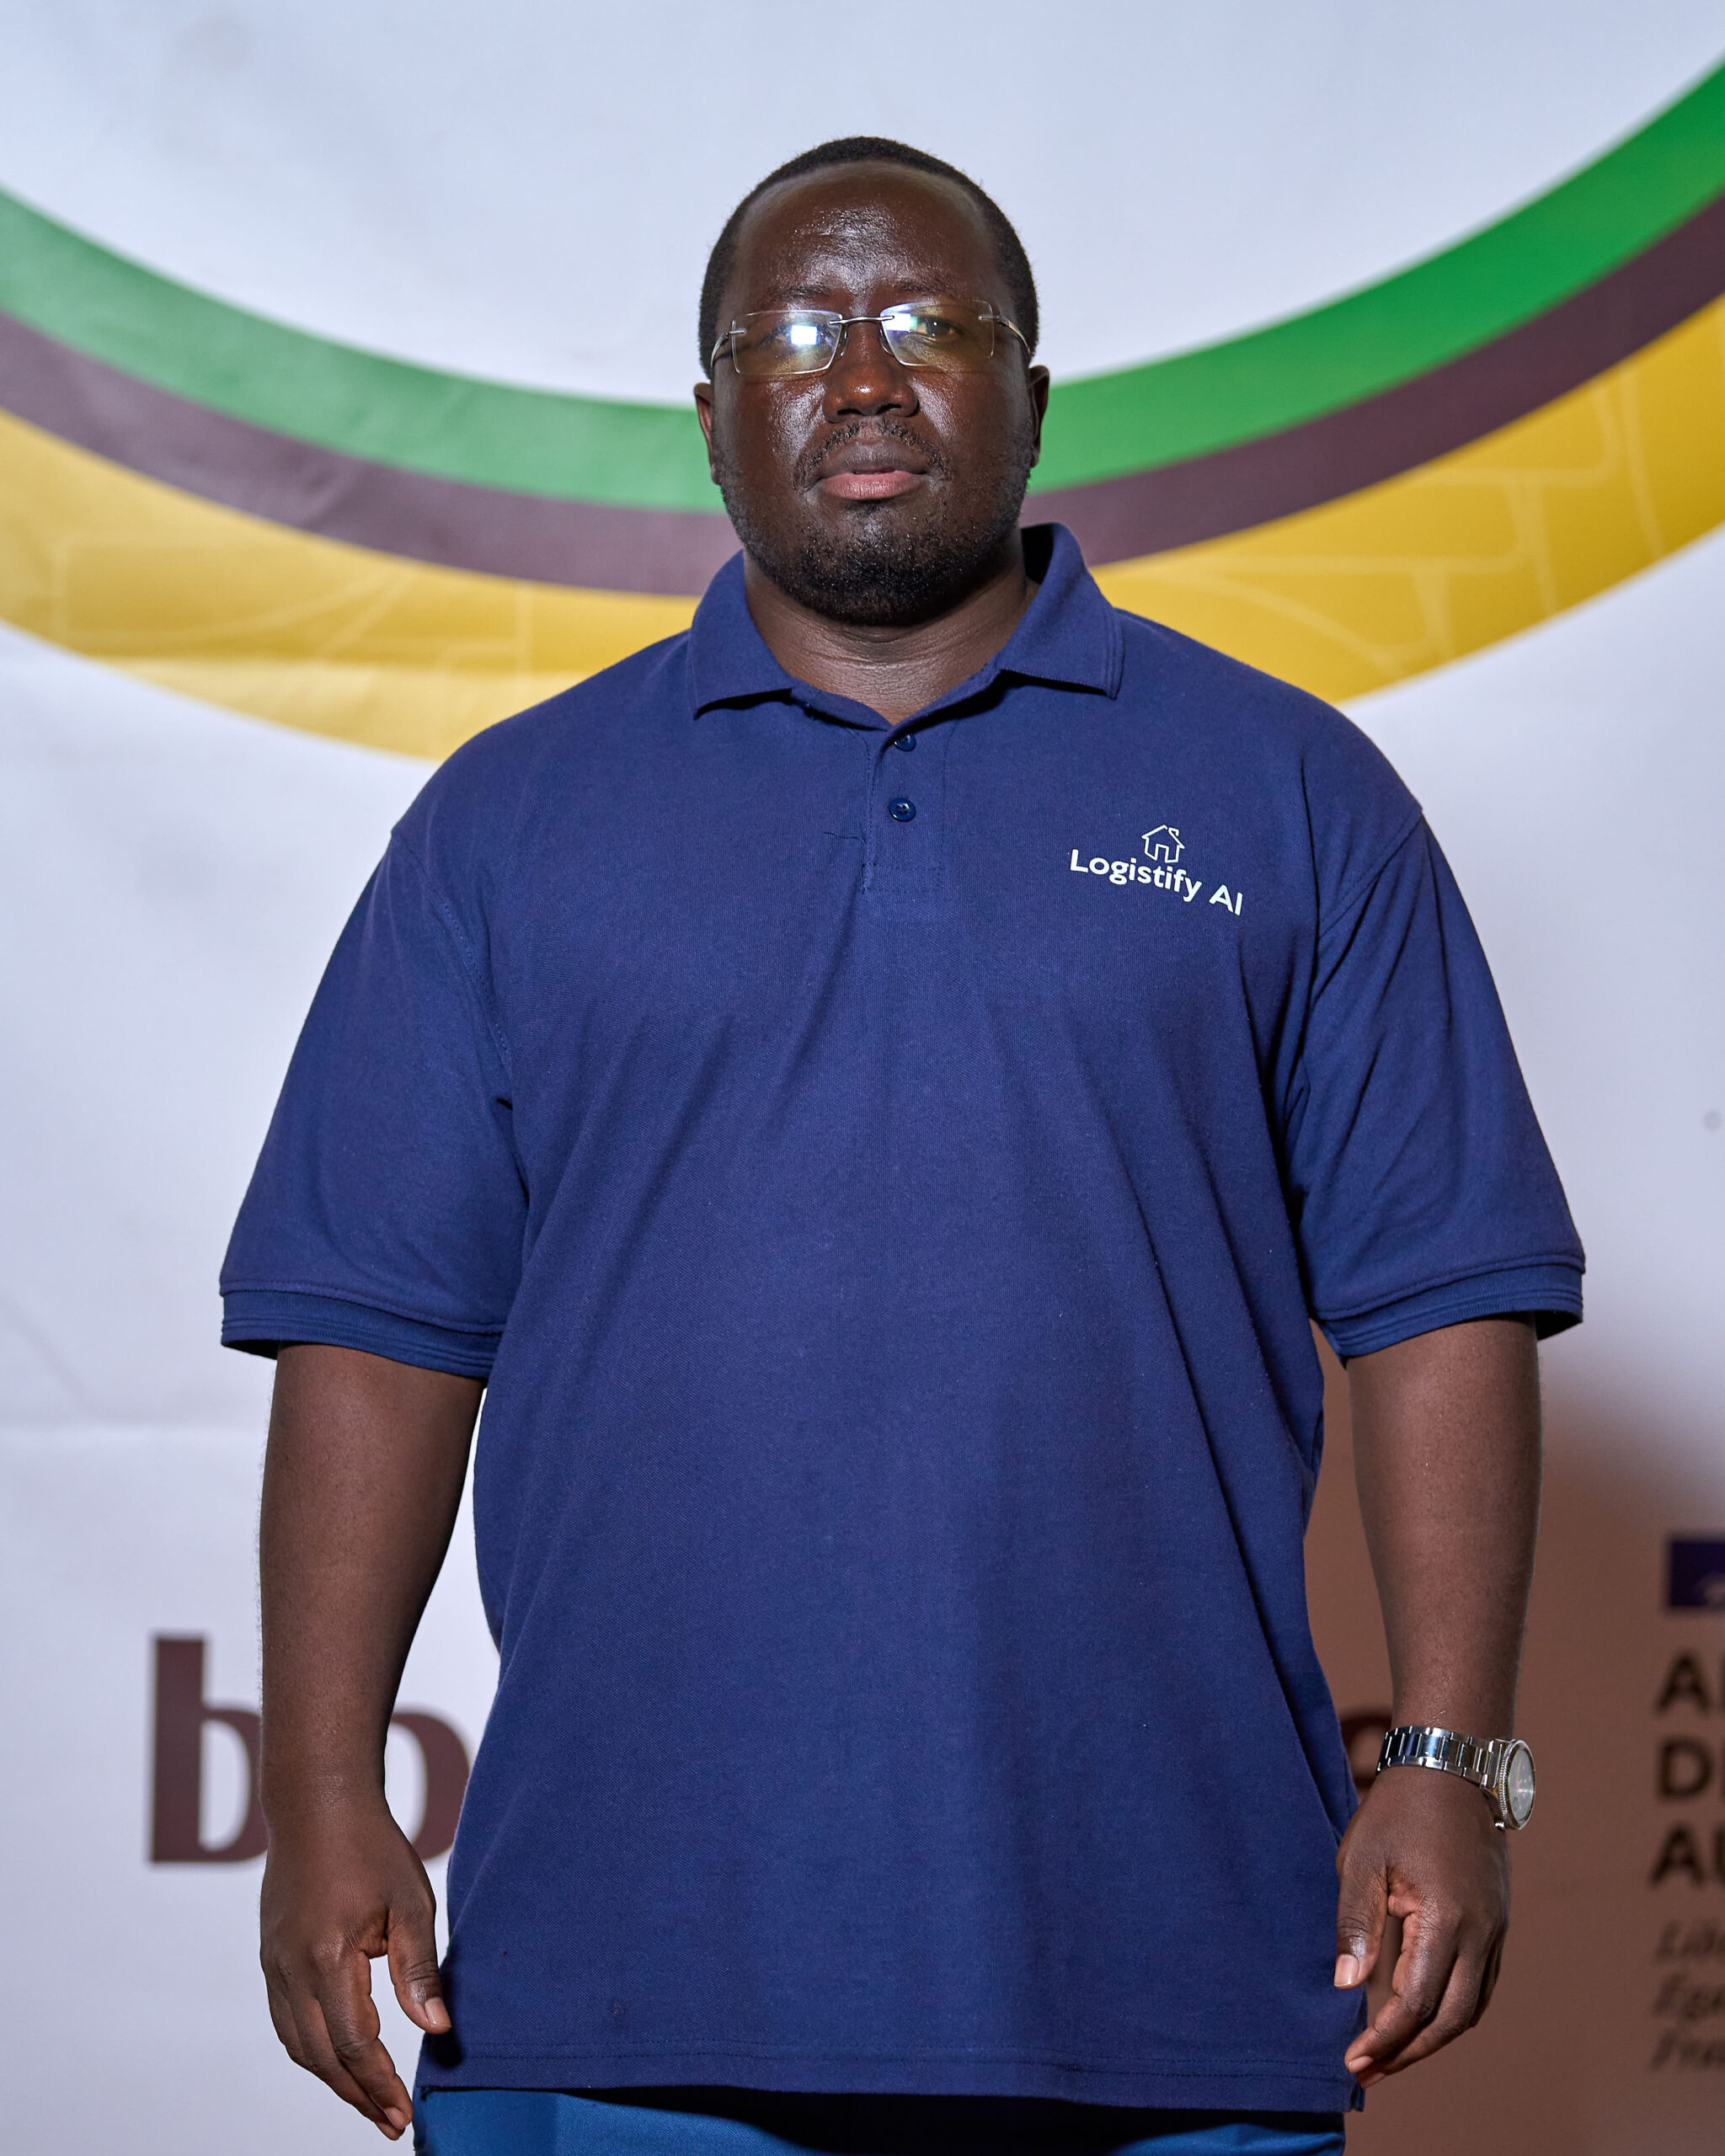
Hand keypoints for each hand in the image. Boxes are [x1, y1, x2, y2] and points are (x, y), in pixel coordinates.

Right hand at [259, 1799, 450, 2138]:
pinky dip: (311, 2050)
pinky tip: (338, 2059)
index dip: (378, 2083)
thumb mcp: (411, 1902)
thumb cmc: (371, 1847)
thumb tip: (438, 2029)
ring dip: (332, 2079)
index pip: (352, 2043)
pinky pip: (286, 2021)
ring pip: (298, 2045)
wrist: (316, 1804)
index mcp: (327, 1956)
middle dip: (357, 2094)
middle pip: (320, 2057)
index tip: (404, 2113)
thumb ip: (418, 1969)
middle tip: (391, 2123)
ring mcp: (273, 1965)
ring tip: (369, 2101)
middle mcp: (290, 1969)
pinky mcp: (269, 1958)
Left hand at [1333, 1765, 1509, 2086]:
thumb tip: (1346, 1987)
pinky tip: (1421, 2018)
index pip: (1418, 2001)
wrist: (1451, 1766)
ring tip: (1389, 2055)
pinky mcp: (1496, 1923)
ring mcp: (1496, 1929)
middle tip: (1367, 2073)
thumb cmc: (1399, 1809)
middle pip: (1452, 2019)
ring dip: (1433, 2037)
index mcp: (1448, 1918)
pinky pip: (1481, 1985)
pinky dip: (1453, 2011)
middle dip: (1409, 2052)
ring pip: (1472, 2008)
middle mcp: (1482, 1933)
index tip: (1354, 2060)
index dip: (1386, 2037)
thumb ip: (1355, 1924)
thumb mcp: (1362, 1860)